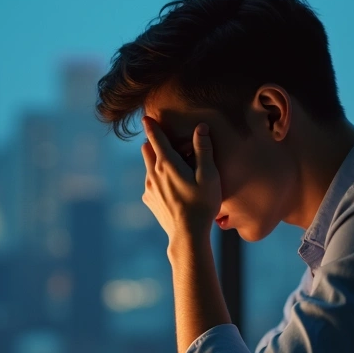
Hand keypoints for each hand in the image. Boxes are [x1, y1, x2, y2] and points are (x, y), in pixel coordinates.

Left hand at [141, 117, 221, 242]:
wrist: (187, 235)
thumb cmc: (202, 204)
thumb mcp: (208, 176)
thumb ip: (204, 150)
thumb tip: (200, 127)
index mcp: (167, 165)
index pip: (156, 139)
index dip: (151, 126)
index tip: (145, 117)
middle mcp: (153, 174)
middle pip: (148, 151)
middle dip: (154, 143)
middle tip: (166, 142)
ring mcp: (149, 189)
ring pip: (149, 167)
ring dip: (157, 162)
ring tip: (172, 165)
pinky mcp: (150, 201)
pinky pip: (150, 183)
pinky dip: (157, 179)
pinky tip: (171, 186)